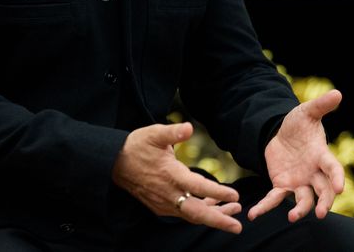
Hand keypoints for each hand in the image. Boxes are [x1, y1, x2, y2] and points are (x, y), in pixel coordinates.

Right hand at [112, 122, 242, 232]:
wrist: (115, 162)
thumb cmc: (138, 146)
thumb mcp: (155, 134)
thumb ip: (173, 132)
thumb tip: (188, 127)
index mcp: (170, 175)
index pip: (197, 187)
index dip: (217, 192)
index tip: (235, 195)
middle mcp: (168, 194)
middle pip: (196, 213)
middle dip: (218, 220)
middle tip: (238, 226)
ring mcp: (164, 203)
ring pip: (192, 215)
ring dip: (214, 216)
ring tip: (234, 211)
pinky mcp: (161, 206)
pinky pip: (185, 212)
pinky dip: (201, 211)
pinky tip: (215, 204)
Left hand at [248, 89, 345, 222]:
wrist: (280, 134)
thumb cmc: (299, 124)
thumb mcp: (307, 113)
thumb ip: (321, 105)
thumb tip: (337, 93)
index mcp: (322, 155)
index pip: (333, 168)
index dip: (337, 178)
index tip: (340, 189)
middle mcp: (313, 173)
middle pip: (323, 190)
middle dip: (324, 202)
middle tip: (321, 213)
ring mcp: (299, 182)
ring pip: (303, 200)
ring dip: (300, 210)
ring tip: (292, 218)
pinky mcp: (282, 186)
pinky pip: (275, 199)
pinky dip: (265, 207)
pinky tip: (254, 214)